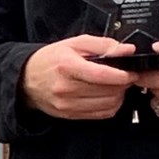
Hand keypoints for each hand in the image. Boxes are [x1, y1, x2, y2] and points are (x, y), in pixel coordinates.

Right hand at [22, 35, 137, 119]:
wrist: (26, 79)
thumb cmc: (50, 60)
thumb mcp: (74, 44)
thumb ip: (103, 45)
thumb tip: (127, 50)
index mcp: (67, 66)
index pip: (102, 75)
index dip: (123, 75)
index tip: (131, 72)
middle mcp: (66, 88)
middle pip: (108, 91)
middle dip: (122, 84)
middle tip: (123, 76)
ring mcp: (68, 104)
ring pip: (109, 104)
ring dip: (118, 95)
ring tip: (114, 85)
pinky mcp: (71, 115)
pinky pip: (102, 114)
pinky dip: (111, 106)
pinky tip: (106, 96)